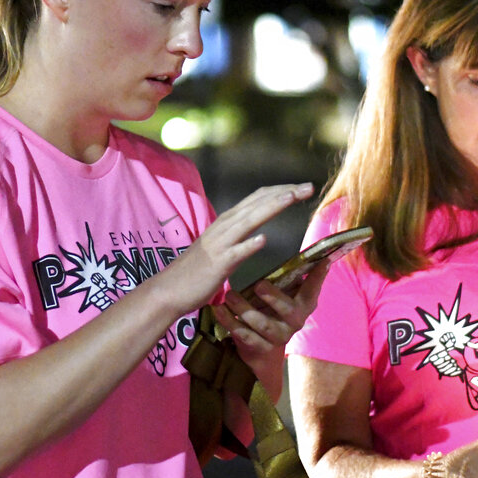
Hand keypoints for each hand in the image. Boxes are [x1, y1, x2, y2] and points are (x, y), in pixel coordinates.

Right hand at [157, 183, 314, 317]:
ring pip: (248, 221)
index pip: (257, 198)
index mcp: (226, 222)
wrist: (169, 290)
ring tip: (291, 198)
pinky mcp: (216, 265)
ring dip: (271, 208)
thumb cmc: (196, 271)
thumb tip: (257, 232)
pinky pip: (234, 253)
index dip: (280, 191)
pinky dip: (248, 245)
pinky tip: (263, 240)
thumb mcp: (220, 246)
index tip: (301, 187)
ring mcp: (219, 245)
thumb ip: (237, 236)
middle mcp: (223, 227)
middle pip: (257, 204)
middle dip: (284, 193)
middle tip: (308, 187)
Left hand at [213, 256, 329, 357]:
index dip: (318, 277)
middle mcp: (295, 322)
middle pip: (289, 310)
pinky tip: (218, 310)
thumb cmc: (272, 310)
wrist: (261, 349)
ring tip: (229, 295)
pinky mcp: (260, 347)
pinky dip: (230, 322)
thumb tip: (305, 251)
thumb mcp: (283, 294)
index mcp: (303, 305)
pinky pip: (244, 335)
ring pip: (263, 324)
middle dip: (274, 297)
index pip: (313, 289)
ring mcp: (279, 337)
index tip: (322, 261)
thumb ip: (291, 278)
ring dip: (245, 309)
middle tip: (259, 284)